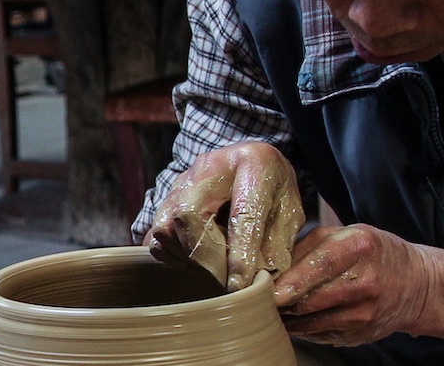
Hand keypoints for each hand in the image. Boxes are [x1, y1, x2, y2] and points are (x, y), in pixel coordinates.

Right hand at [145, 141, 304, 291]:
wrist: (251, 161)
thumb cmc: (273, 188)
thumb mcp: (290, 211)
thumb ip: (279, 242)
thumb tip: (261, 278)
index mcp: (255, 163)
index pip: (242, 213)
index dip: (239, 252)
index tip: (239, 284)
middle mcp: (213, 165)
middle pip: (188, 215)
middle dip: (204, 256)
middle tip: (223, 279)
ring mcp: (184, 178)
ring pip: (165, 226)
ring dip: (186, 258)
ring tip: (211, 270)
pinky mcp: (167, 196)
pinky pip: (154, 235)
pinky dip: (171, 256)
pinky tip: (194, 262)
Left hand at [274, 224, 438, 345]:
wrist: (416, 283)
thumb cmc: (376, 253)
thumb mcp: (349, 234)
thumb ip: (312, 245)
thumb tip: (273, 265)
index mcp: (361, 246)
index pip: (323, 264)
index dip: (295, 280)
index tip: (273, 291)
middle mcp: (366, 280)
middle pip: (314, 298)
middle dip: (283, 301)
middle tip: (264, 298)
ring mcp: (364, 312)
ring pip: (313, 321)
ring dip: (290, 317)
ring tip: (279, 306)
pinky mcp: (360, 334)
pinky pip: (320, 334)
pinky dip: (304, 327)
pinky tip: (301, 316)